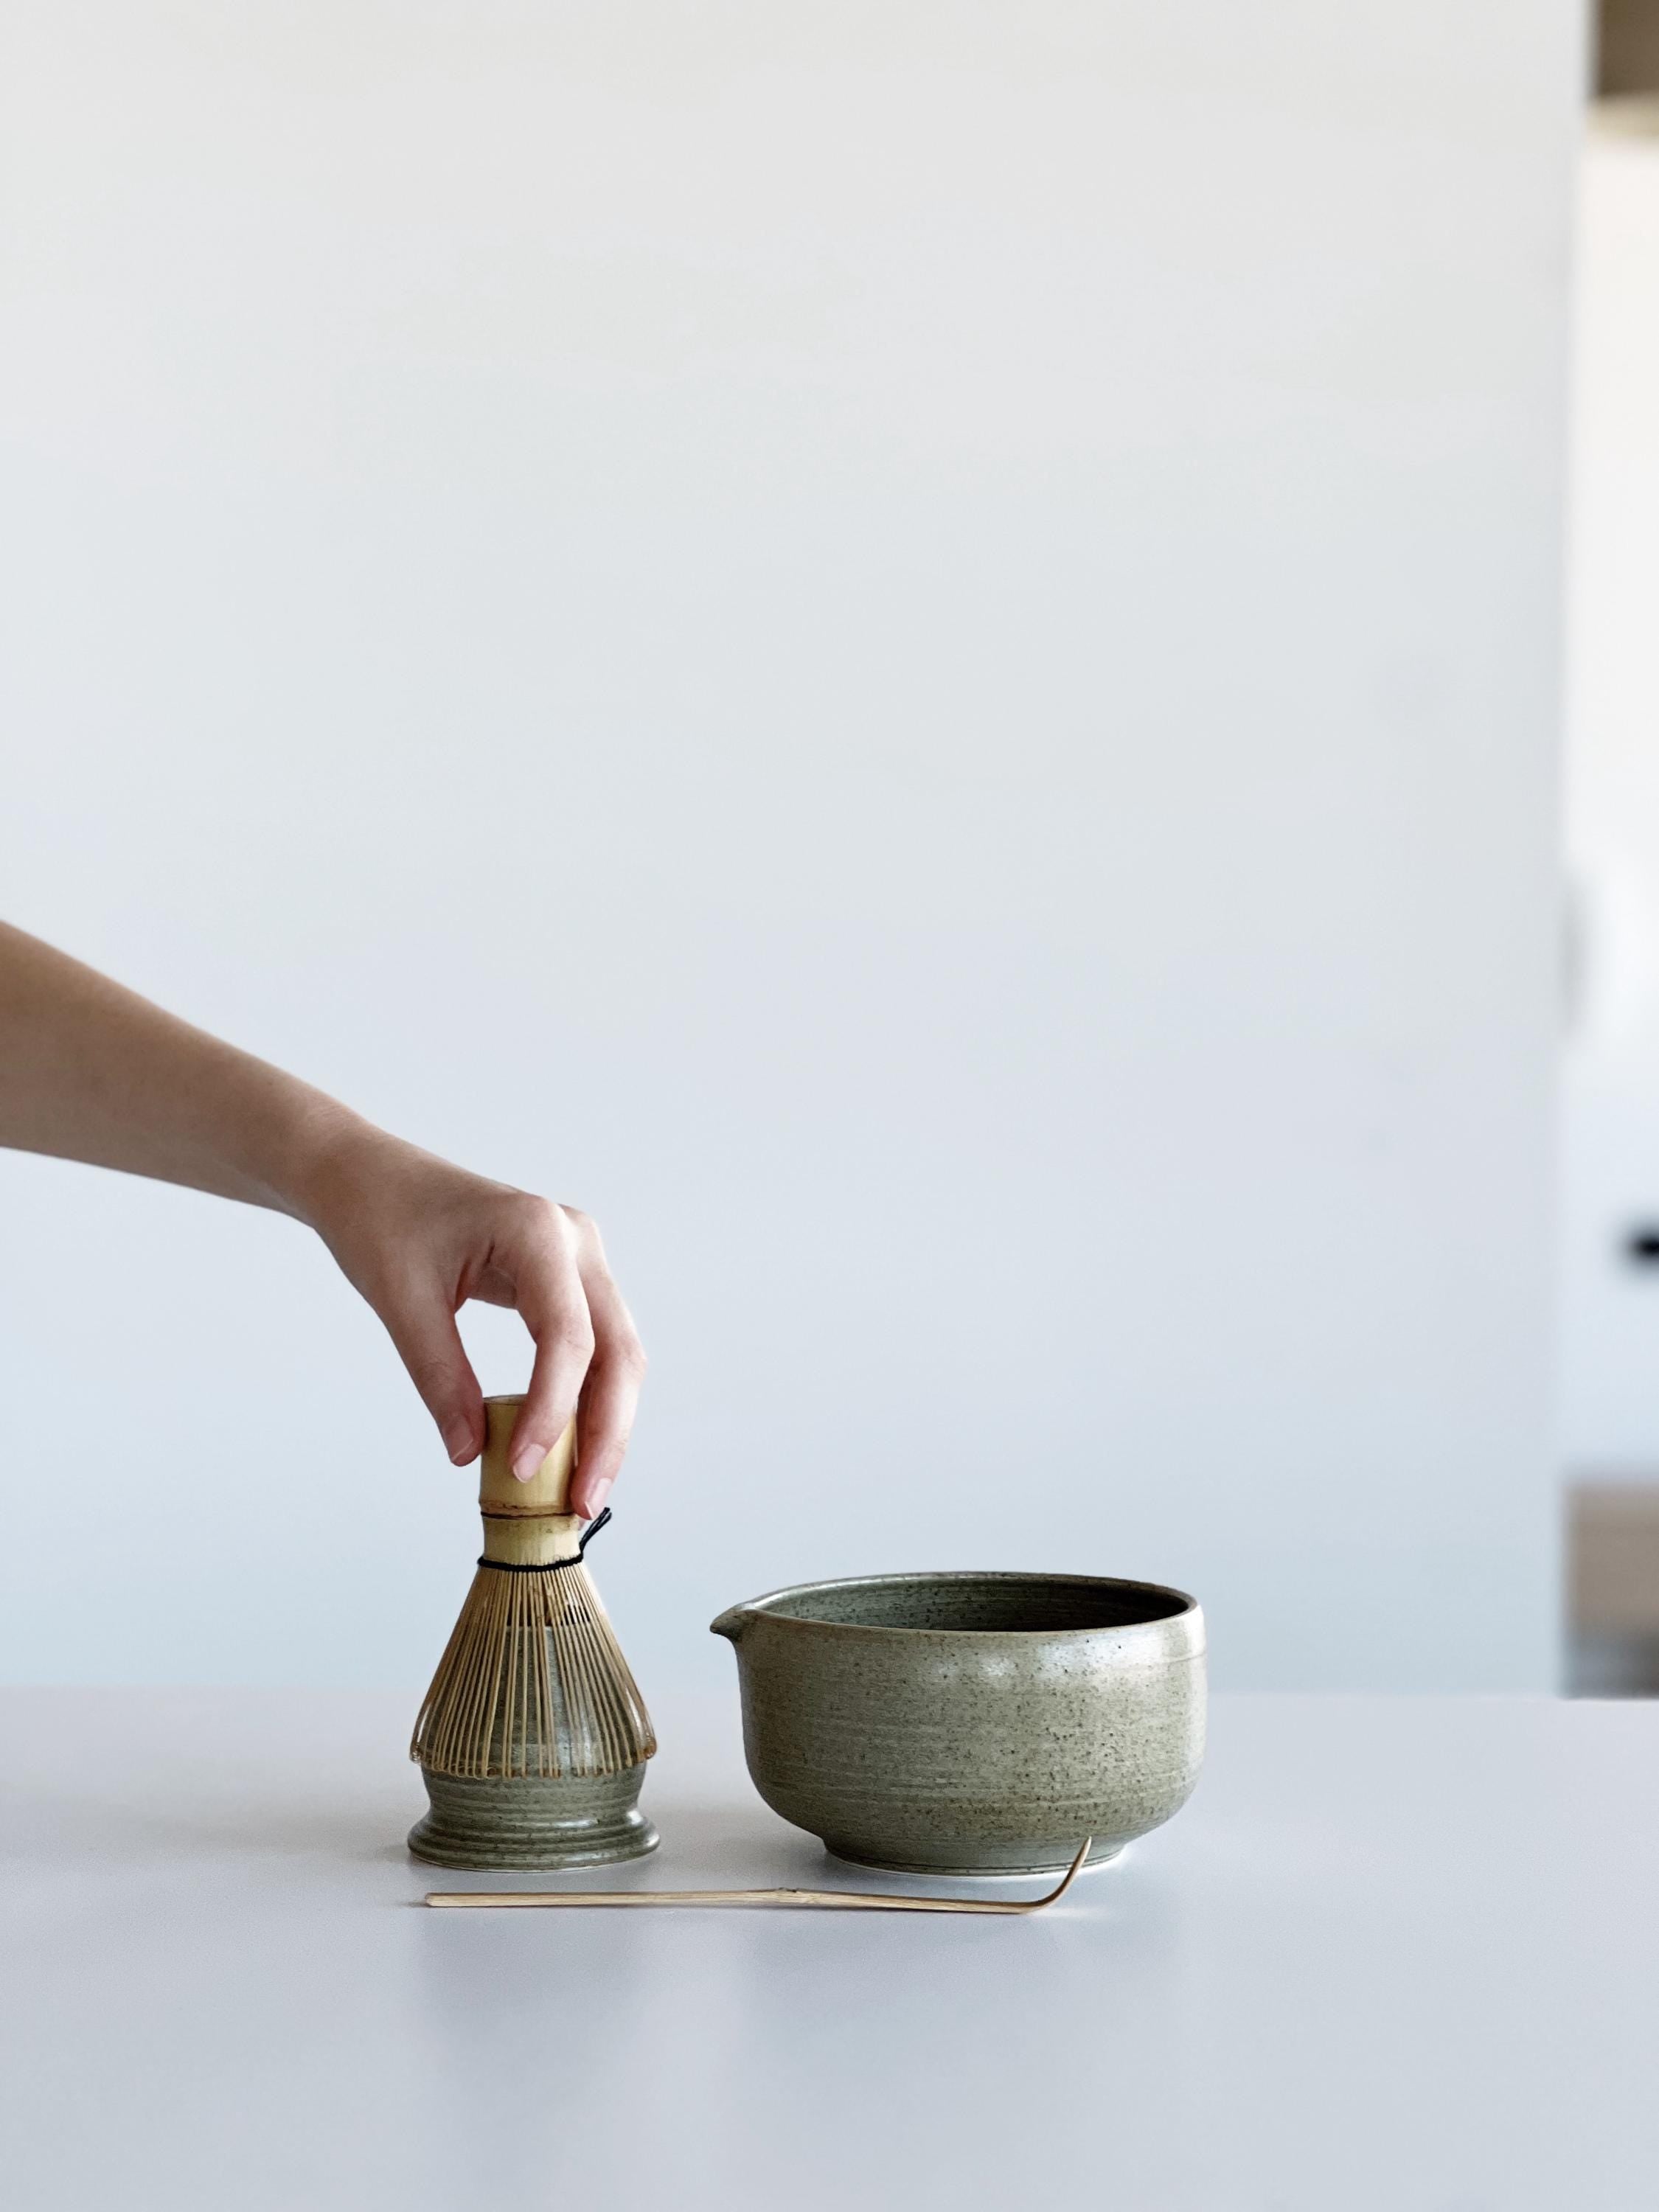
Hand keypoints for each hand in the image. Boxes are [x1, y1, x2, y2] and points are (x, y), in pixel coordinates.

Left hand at [299, 1128, 644, 1515]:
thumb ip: (438, 1375)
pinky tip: (570, 1450)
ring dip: (606, 1424)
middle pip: (618, 1350)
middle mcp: (575, 1241)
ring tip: (582, 1491)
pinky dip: (588, 1401)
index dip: (553, 1410)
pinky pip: (596, 1349)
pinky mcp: (569, 1281)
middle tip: (581, 1503)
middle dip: (606, 1432)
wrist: (370, 1177)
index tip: (520, 1468)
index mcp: (536, 1231)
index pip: (567, 1336)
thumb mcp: (400, 1299)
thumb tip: (469, 1454)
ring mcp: (580, 1260)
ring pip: (619, 1354)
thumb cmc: (381, 1220)